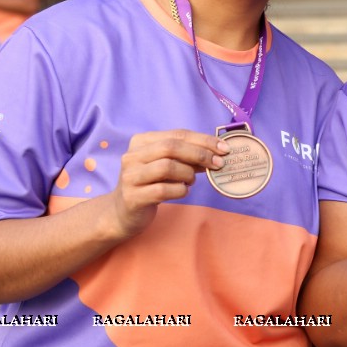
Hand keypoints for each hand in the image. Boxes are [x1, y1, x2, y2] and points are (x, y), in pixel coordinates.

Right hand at [110, 130, 229, 239]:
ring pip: (167, 167)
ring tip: (191, 181)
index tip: (224, 148)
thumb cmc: (151, 184)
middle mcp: (132, 156)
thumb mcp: (167, 165)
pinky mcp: (132, 197)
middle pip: (171, 147)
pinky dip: (180, 190)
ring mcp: (129, 176)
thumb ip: (187, 156)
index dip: (203, 140)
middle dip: (199, 154)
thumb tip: (218, 152)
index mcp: (141, 141)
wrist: (123, 212)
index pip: (177, 134)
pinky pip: (163, 190)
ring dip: (188, 174)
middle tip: (218, 164)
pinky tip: (182, 191)